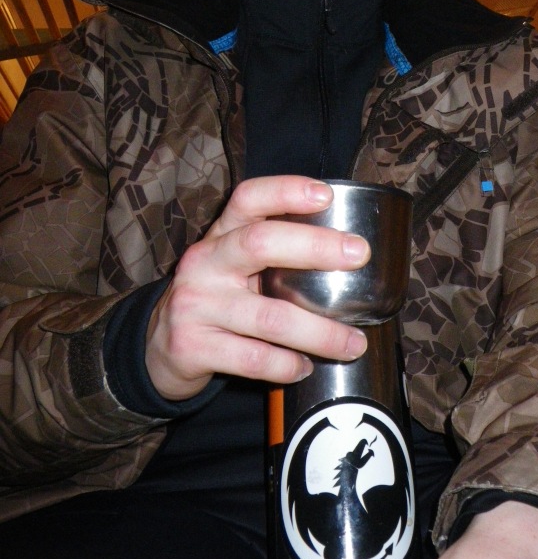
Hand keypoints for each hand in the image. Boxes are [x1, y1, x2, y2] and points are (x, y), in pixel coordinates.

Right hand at [145, 176, 369, 399]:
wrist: (158, 347)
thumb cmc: (217, 298)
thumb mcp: (234, 265)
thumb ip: (275, 254)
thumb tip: (349, 254)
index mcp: (221, 235)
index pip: (248, 199)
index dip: (285, 191)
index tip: (325, 195)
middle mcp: (205, 262)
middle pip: (260, 243)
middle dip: (316, 247)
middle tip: (359, 255)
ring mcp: (196, 305)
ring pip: (270, 317)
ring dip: (320, 332)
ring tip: (353, 342)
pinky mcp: (192, 347)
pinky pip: (254, 358)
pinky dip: (288, 365)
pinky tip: (305, 366)